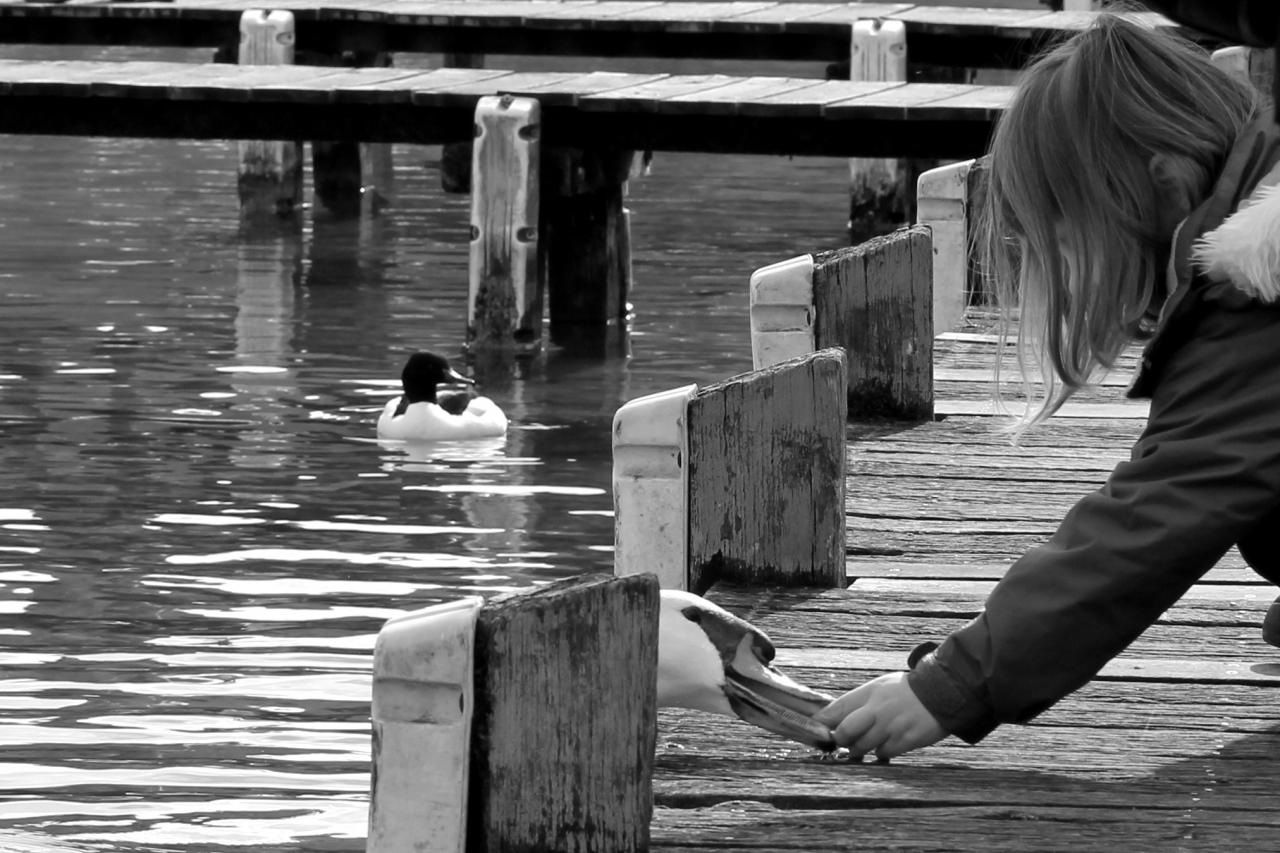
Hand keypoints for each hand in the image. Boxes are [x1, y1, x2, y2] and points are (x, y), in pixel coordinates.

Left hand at [810, 672, 946, 760]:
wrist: (942, 692)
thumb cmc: (906, 690)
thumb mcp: (880, 687)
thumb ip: (859, 702)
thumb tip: (835, 719)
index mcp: (869, 693)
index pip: (837, 709)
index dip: (822, 722)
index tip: (815, 730)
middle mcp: (877, 710)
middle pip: (845, 732)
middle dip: (841, 741)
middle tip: (843, 742)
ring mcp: (891, 726)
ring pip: (862, 747)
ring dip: (859, 750)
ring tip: (864, 746)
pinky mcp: (905, 740)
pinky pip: (884, 754)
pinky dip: (881, 753)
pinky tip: (887, 745)